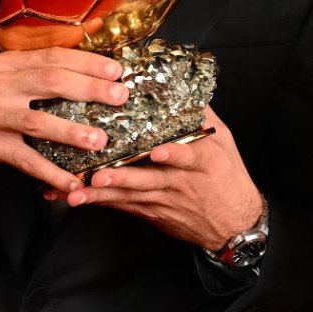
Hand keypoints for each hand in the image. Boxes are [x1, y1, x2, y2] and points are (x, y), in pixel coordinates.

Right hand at [0, 47, 129, 191]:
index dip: (87, 62)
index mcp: (7, 64)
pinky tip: (72, 182)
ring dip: (72, 132)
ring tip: (100, 140)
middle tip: (119, 97)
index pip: (53, 57)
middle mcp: (0, 86)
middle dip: (89, 89)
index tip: (116, 70)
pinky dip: (51, 173)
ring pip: (39, 122)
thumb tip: (82, 69)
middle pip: (51, 82)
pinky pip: (26, 161)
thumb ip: (33, 71)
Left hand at [57, 107, 262, 251]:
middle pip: (148, 181)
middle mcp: (181, 183)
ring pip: (131, 196)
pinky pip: (125, 207)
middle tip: (98, 175)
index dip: (172, 155)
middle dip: (121, 178)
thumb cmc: (229, 179)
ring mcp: (165, 200)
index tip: (157, 152)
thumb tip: (184, 87)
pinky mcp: (154, 213)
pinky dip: (102, 202)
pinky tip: (79, 199)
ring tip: (78, 192)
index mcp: (203, 163)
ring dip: (103, 194)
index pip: (189, 157)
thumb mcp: (224, 144)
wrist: (234, 224)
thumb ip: (203, 116)